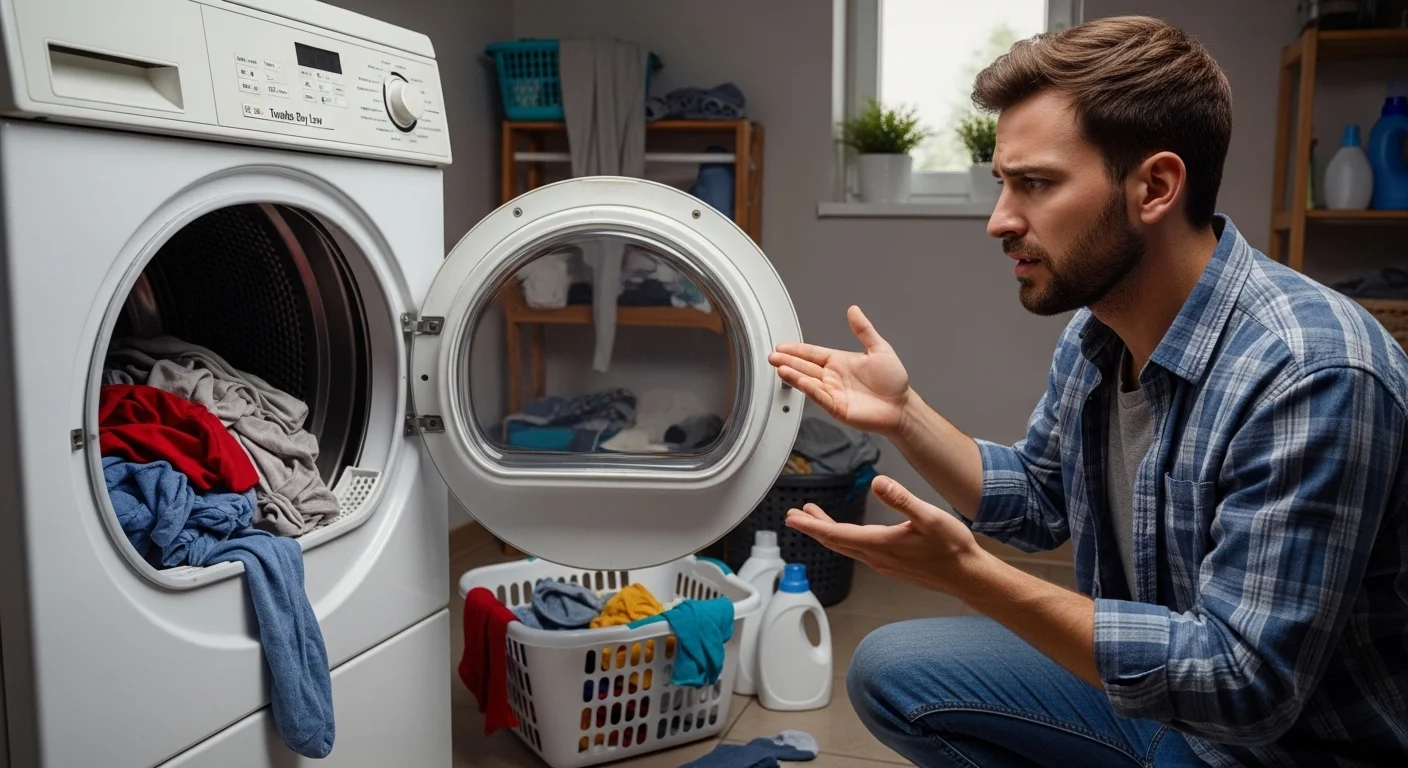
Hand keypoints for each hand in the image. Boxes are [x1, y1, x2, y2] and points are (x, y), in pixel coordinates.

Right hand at [768, 305, 910, 436]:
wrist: (901, 406)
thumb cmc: (893, 381)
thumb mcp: (879, 349)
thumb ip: (864, 330)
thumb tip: (854, 310)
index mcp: (839, 362)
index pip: (813, 353)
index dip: (797, 350)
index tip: (782, 346)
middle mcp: (832, 377)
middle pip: (805, 367)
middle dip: (788, 361)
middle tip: (773, 356)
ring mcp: (833, 393)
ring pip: (809, 382)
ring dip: (794, 375)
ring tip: (780, 368)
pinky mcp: (837, 408)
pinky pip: (820, 397)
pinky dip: (810, 389)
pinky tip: (800, 382)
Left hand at [784, 475, 986, 595]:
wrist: (968, 575)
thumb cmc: (952, 548)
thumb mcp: (930, 517)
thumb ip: (902, 499)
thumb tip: (878, 483)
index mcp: (881, 544)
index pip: (836, 534)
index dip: (811, 525)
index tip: (792, 518)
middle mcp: (877, 556)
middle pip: (835, 542)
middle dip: (812, 528)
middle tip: (792, 517)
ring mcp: (883, 563)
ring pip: (846, 547)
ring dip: (827, 532)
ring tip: (813, 518)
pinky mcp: (891, 564)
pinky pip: (859, 551)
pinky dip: (844, 539)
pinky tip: (847, 533)